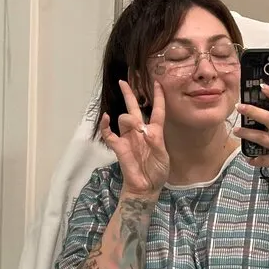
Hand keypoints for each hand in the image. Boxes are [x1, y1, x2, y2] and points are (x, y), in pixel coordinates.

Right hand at [100, 80, 169, 196]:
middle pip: (134, 108)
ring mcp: (128, 138)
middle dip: (129, 94)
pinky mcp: (119, 146)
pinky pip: (108, 133)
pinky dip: (105, 125)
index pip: (157, 111)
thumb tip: (145, 130)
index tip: (158, 83)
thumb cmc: (157, 172)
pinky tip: (106, 118)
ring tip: (137, 129)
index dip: (158, 97)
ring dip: (129, 119)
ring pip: (124, 118)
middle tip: (124, 81)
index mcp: (155, 132)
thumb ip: (156, 143)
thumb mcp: (163, 158)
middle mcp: (140, 131)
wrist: (146, 187)